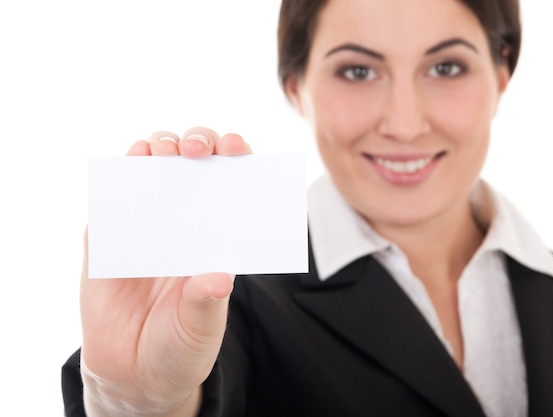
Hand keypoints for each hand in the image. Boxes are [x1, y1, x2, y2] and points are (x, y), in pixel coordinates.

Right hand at [80, 127, 251, 415]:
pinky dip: (113, 181)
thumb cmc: (181, 345)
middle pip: (191, 162)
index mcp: (215, 235)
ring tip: (157, 151)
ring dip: (153, 149)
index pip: (230, 183)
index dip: (234, 157)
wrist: (134, 373)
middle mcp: (183, 221)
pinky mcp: (107, 238)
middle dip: (195, 142)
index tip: (236, 149)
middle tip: (196, 149)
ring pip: (149, 169)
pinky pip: (108, 201)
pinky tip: (122, 174)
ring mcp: (144, 224)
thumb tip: (219, 278)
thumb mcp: (201, 328)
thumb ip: (206, 302)